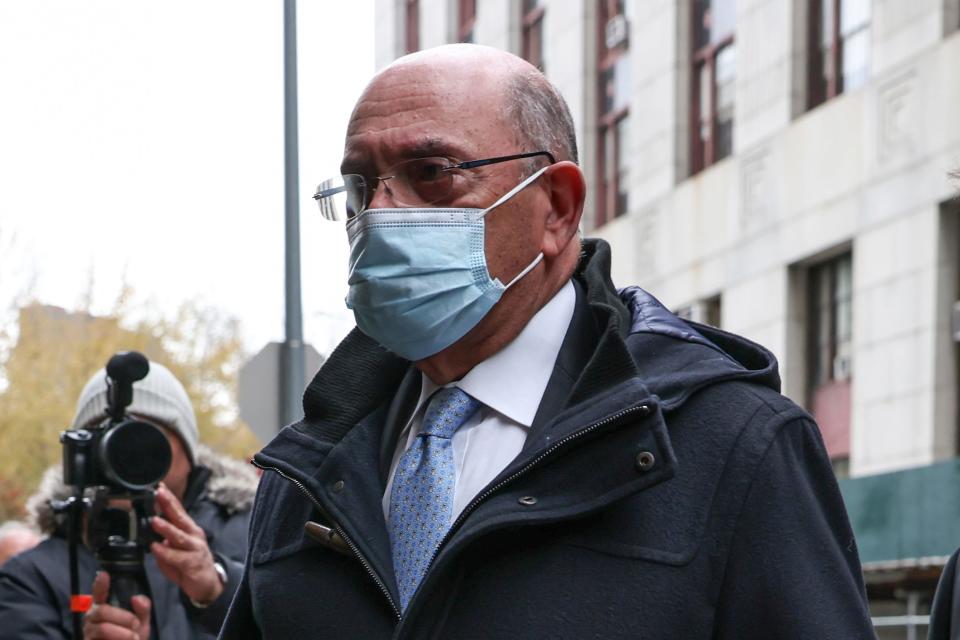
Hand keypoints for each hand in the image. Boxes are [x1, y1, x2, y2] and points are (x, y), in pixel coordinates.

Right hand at [83, 571, 150, 639]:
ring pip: (103, 627)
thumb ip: (143, 608)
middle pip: (102, 610)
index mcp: (104, 605)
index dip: (100, 584)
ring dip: (122, 633)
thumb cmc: (133, 635)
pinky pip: (101, 639)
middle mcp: (93, 616)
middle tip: (136, 624)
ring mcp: (88, 630)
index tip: (104, 575)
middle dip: (123, 617)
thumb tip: (137, 598)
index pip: (99, 592)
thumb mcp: (142, 620)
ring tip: (134, 637)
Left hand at [150, 482, 223, 605]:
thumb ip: (164, 541)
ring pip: (179, 536)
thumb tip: (151, 535)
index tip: (159, 487)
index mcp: (188, 530)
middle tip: (158, 493)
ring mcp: (194, 548)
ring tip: (155, 521)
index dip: (168, 498)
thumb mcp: (174, 550)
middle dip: (169, 504)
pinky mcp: (193, 563)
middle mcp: (193, 535)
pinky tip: (156, 547)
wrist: (207, 584)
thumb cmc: (189, 565)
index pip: (177, 511)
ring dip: (166, 528)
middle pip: (180, 517)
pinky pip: (177, 557)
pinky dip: (166, 552)